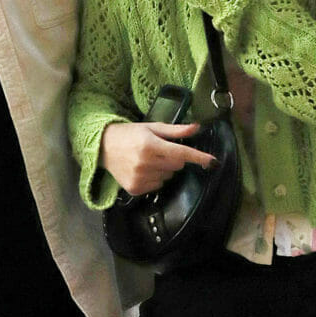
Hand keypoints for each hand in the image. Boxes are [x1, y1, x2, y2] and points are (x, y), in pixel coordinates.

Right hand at [101, 120, 215, 195]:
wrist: (103, 147)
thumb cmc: (129, 134)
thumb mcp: (152, 127)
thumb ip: (175, 131)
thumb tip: (197, 128)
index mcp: (151, 145)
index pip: (182, 153)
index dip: (199, 157)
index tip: (213, 161)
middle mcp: (146, 163)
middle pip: (178, 165)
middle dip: (174, 158)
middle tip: (159, 150)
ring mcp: (140, 178)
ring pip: (168, 177)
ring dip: (164, 169)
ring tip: (148, 159)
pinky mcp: (135, 189)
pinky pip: (158, 185)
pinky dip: (154, 178)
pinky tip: (142, 169)